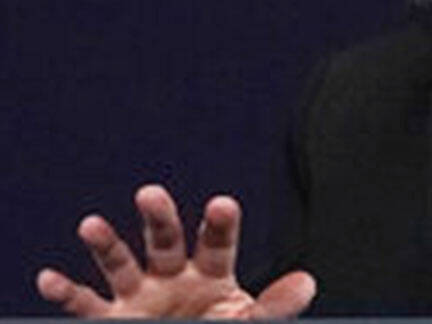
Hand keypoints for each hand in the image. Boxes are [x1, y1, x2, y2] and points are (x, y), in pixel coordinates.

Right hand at [36, 184, 314, 318]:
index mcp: (213, 271)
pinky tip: (51, 278)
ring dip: (106, 243)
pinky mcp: (112, 320)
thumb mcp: (249, 321)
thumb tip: (308, 283)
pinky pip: (85, 304)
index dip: (220, 223)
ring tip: (91, 225)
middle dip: (159, 217)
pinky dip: (67, 291)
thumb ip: (274, 306)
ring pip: (120, 263)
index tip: (223, 204)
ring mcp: (139, 295)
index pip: (217, 241)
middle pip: (165, 240)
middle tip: (151, 193)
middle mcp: (173, 275)